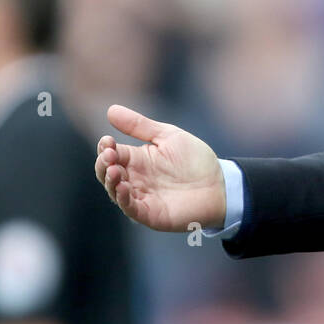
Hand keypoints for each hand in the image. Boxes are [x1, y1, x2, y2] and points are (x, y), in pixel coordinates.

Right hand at [95, 104, 225, 231]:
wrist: (219, 184)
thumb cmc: (195, 160)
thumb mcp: (168, 136)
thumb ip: (140, 126)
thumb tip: (110, 109)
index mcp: (137, 159)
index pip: (112, 153)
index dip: (105, 148)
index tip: (108, 141)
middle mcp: (135, 178)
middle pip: (107, 173)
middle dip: (104, 163)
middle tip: (109, 154)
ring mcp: (141, 197)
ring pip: (115, 191)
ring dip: (110, 181)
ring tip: (114, 170)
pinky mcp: (150, 214)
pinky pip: (131, 208)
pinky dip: (123, 199)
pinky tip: (122, 188)